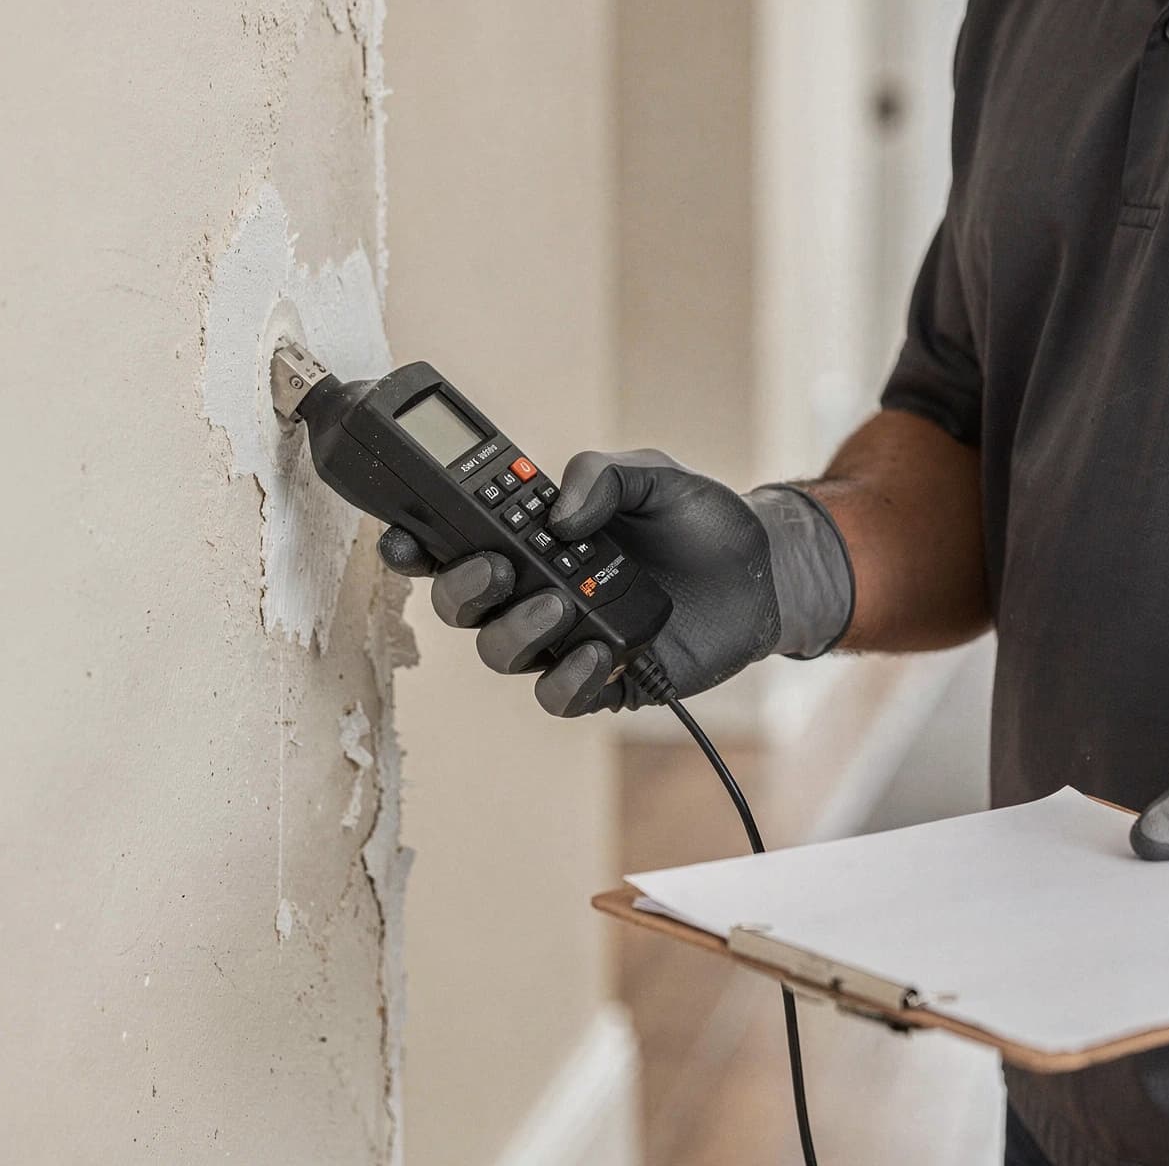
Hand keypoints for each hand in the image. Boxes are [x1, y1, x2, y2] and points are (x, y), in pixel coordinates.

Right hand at [379, 449, 852, 717]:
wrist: (763, 568)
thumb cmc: (697, 520)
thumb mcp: (652, 474)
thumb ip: (601, 474)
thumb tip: (559, 514)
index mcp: (532, 538)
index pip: (453, 544)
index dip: (415, 545)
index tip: (406, 537)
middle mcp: (535, 591)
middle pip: (462, 604)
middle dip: (462, 586)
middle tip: (498, 564)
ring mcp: (565, 640)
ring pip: (500, 653)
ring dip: (515, 630)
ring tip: (558, 604)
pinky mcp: (605, 680)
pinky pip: (561, 695)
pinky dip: (569, 677)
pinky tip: (600, 651)